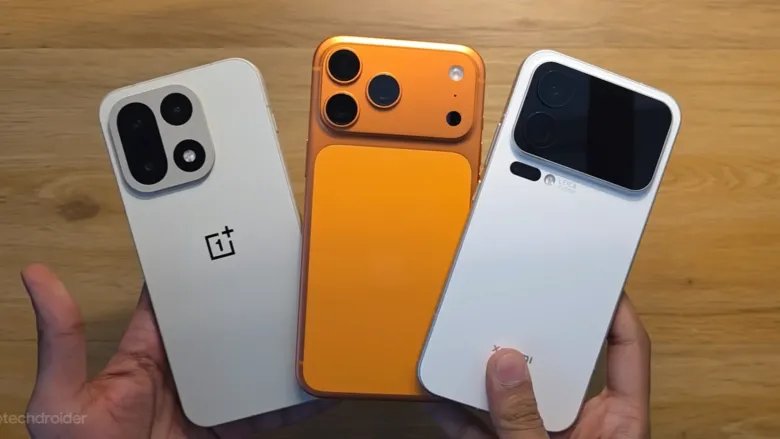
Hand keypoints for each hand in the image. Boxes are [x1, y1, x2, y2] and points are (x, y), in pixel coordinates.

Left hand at [21, 264, 330, 438]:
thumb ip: (61, 340)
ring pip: (251, 365)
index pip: (172, 302)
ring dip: (277, 350)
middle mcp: (184, 371)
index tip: (219, 237)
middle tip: (284, 277)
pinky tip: (315, 384)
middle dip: (250, 303)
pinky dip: (292, 400)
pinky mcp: (230, 427)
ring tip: (310, 326)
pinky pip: (266, 411)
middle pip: (224, 327)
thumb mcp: (62, 399)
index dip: (193, 271)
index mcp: (145, 353)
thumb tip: (34, 275)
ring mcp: (211, 399)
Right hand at [430, 293, 650, 438]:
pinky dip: (460, 415)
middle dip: (529, 341)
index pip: (626, 353)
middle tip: (509, 306)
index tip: (598, 277)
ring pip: (515, 397)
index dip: (617, 311)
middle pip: (559, 368)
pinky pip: (483, 428)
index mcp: (618, 425)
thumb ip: (525, 422)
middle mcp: (583, 427)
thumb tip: (505, 366)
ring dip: (485, 378)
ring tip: (464, 346)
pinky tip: (439, 398)